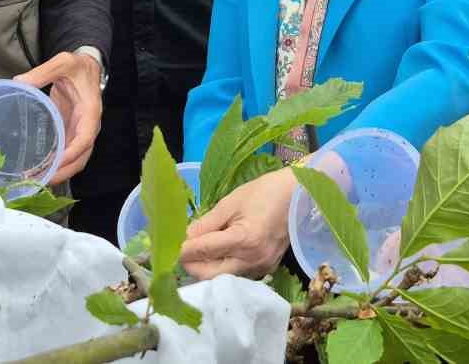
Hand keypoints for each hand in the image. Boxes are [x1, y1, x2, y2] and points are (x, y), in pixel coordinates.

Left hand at [15, 51, 101, 182]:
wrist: (87, 66)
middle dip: (63, 172)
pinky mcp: (71, 132)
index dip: (71, 154)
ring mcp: (80, 131)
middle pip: (81, 158)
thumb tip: (20, 82)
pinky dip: (56, 164)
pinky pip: (67, 154)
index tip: (55, 163)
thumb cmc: (78, 66)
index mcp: (90, 112)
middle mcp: (88, 126)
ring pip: (75, 160)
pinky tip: (39, 169)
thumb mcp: (63, 62)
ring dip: (59, 172)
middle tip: (41, 180)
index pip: (85, 140)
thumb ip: (43, 72)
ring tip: (37, 180)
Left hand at [180, 167, 297, 278]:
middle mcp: (252, 260)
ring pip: (222, 277)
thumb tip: (183, 238)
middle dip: (191, 265)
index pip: (202, 252)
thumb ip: (206, 223)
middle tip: (181, 250)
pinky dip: (223, 265)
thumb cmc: (266, 191)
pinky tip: (219, 252)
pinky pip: (237, 273)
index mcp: (244, 239)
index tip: (166, 246)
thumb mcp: (231, 202)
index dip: (181, 250)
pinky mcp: (266, 269)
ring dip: (206, 267)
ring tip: (199, 249)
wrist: (302, 195)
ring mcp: (261, 267)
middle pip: (209, 274)